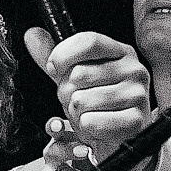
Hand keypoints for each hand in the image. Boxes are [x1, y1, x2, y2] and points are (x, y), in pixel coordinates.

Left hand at [28, 28, 150, 163]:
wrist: (119, 136)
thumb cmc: (98, 103)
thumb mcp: (74, 76)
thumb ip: (54, 56)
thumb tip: (32, 34)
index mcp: (121, 52)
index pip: (88, 41)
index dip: (63, 55)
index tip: (52, 69)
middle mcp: (134, 70)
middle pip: (80, 73)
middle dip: (67, 92)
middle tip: (77, 101)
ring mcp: (138, 95)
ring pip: (82, 100)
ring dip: (76, 113)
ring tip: (88, 114)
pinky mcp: (135, 121)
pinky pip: (92, 122)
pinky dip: (86, 128)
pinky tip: (96, 127)